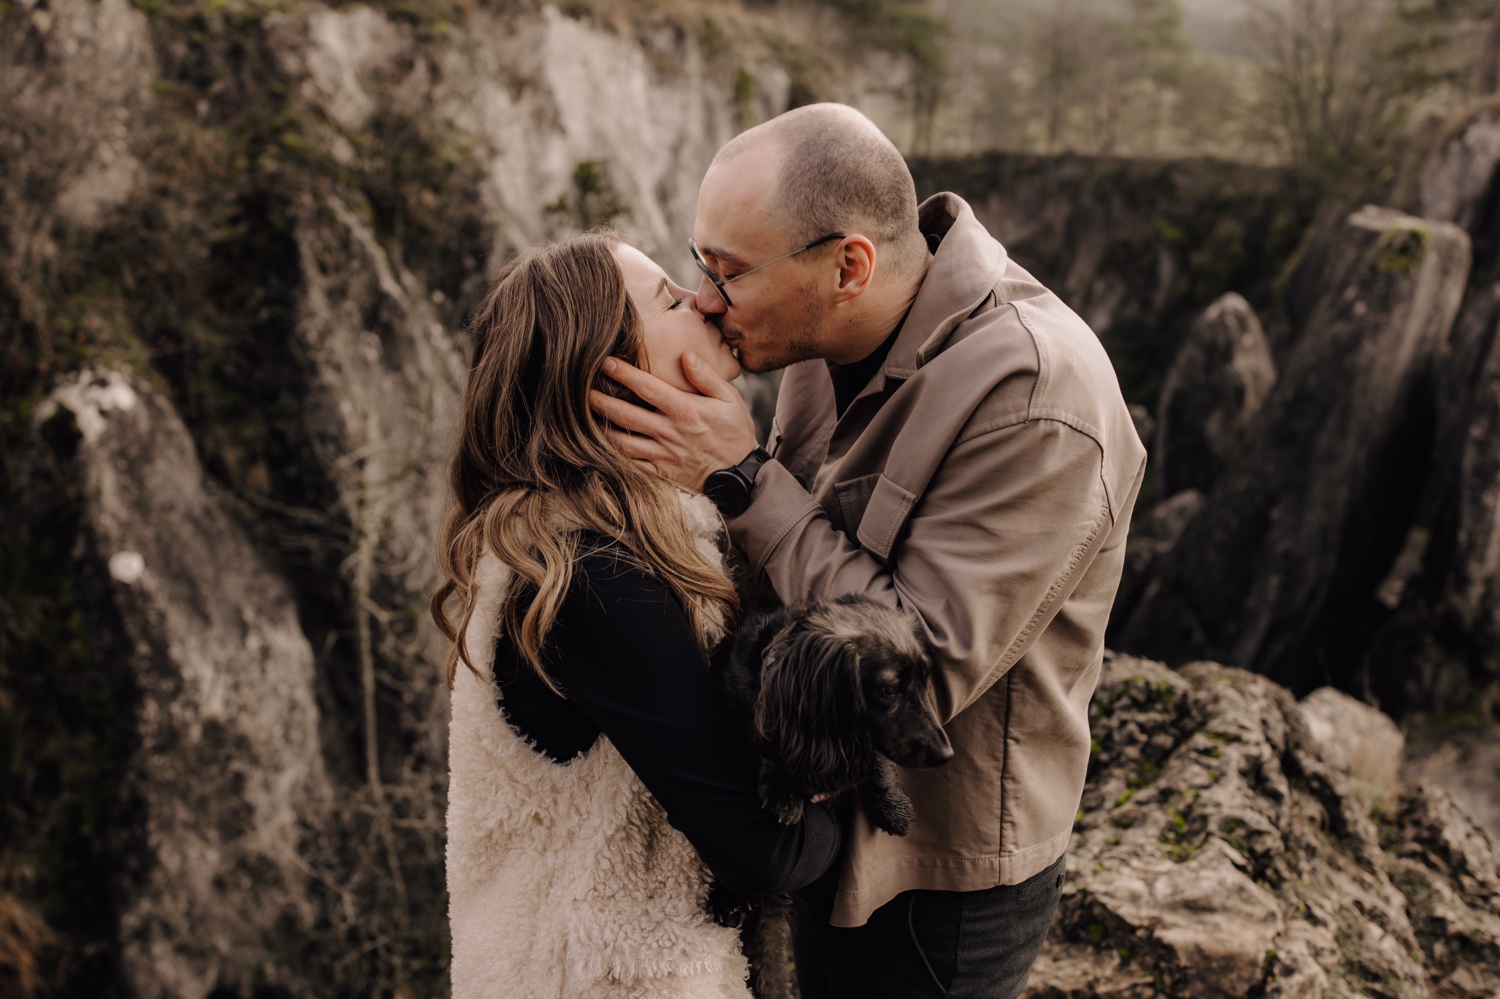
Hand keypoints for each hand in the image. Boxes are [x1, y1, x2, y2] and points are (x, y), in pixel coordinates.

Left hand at [588, 352, 758, 490]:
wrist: (740, 475)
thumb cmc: (735, 433)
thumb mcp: (730, 399)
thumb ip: (707, 377)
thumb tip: (686, 356)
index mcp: (685, 410)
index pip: (648, 388)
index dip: (625, 374)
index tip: (606, 363)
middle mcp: (670, 432)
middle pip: (627, 414)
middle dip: (602, 401)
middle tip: (581, 390)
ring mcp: (663, 454)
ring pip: (623, 442)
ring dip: (602, 429)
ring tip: (582, 418)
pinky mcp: (660, 471)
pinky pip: (631, 464)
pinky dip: (612, 456)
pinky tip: (598, 446)